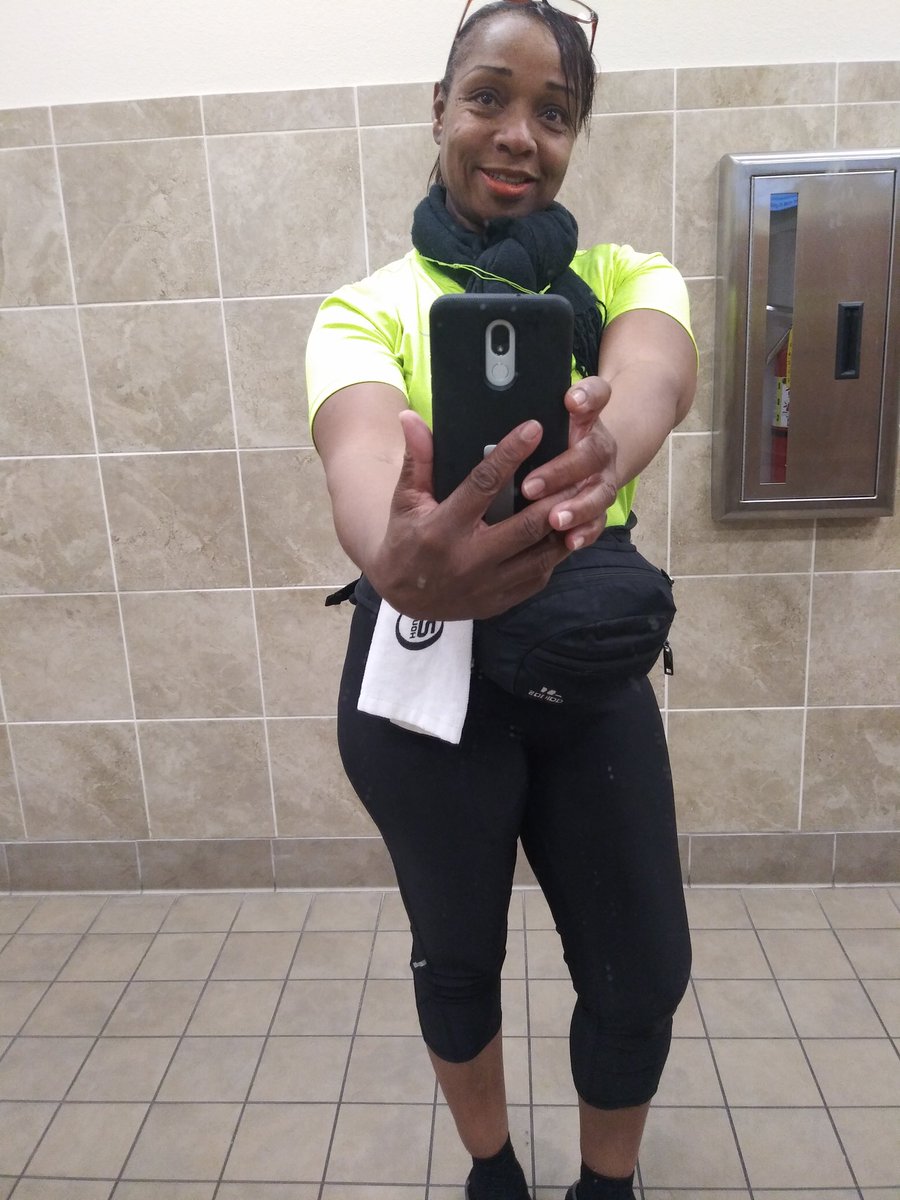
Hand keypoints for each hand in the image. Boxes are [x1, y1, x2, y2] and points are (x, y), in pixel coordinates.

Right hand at [367, 411, 576, 620]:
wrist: (404, 598)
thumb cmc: (406, 540)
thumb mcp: (405, 501)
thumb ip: (417, 460)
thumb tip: (410, 416)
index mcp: (443, 529)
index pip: (483, 485)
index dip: (510, 454)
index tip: (534, 428)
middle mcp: (468, 560)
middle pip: (525, 525)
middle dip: (554, 497)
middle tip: (577, 469)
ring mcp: (488, 585)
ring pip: (540, 555)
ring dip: (564, 527)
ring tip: (579, 499)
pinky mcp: (500, 602)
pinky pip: (538, 577)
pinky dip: (554, 554)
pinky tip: (565, 532)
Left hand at [520, 375, 618, 550]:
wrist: (588, 462)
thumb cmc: (552, 441)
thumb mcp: (542, 422)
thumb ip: (525, 414)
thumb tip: (478, 406)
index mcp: (585, 419)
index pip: (596, 395)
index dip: (588, 396)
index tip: (571, 400)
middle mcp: (599, 447)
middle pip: (592, 453)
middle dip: (562, 470)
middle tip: (530, 486)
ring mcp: (604, 478)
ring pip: (598, 492)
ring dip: (577, 506)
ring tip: (554, 519)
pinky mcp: (601, 506)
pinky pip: (598, 521)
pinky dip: (586, 531)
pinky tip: (571, 541)